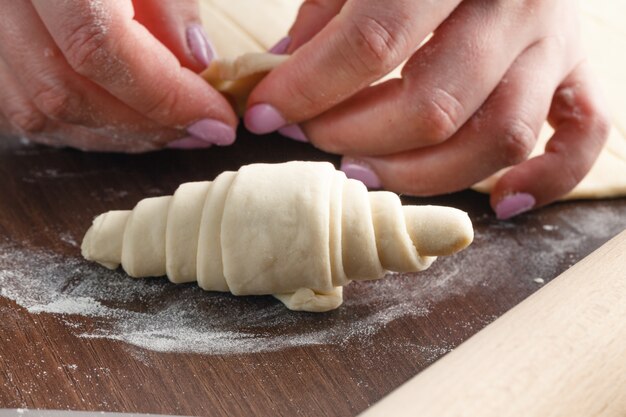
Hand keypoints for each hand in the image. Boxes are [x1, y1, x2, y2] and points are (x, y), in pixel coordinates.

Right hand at [0, 0, 237, 151]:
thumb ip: (171, 1)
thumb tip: (196, 64)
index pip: (98, 45)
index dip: (166, 96)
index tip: (219, 119)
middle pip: (66, 91)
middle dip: (147, 125)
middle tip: (201, 131)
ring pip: (39, 110)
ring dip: (117, 134)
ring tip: (171, 130)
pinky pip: (23, 108)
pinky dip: (81, 127)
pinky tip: (125, 123)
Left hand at [245, 0, 609, 217]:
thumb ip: (324, 13)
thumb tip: (283, 72)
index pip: (371, 42)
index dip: (307, 88)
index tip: (264, 115)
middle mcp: (515, 4)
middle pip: (435, 104)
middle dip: (356, 136)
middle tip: (314, 138)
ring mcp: (555, 43)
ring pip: (498, 136)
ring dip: (422, 173)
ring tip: (364, 173)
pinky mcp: (576, 73)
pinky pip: (579, 138)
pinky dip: (547, 181)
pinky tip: (502, 203)